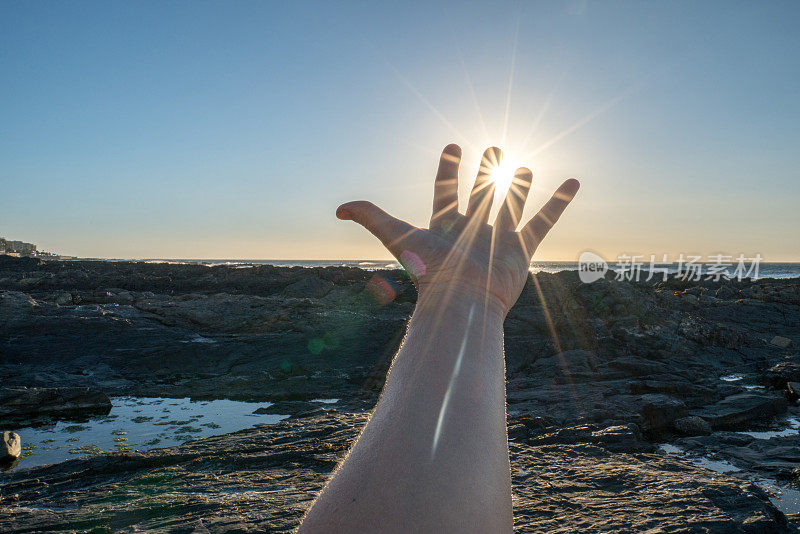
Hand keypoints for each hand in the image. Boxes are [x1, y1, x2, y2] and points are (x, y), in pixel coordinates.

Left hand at [337, 144, 579, 314]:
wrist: (463, 301)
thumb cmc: (431, 271)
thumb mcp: (398, 237)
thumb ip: (371, 218)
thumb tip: (338, 208)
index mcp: (444, 225)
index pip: (445, 190)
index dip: (447, 169)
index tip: (453, 146)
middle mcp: (472, 229)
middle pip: (480, 194)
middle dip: (485, 171)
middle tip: (493, 148)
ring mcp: (498, 238)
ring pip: (510, 205)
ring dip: (517, 186)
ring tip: (524, 167)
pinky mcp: (521, 249)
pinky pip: (544, 221)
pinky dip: (559, 203)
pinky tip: (573, 182)